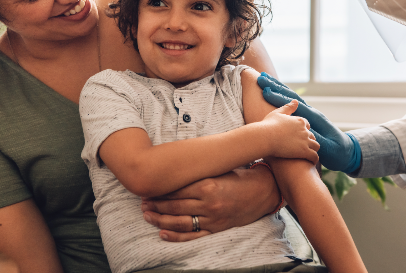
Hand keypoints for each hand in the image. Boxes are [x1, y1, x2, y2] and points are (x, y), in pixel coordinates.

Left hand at [140, 167, 279, 241]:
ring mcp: (213, 218)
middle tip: (143, 203)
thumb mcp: (218, 169)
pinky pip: (194, 235)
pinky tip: (163, 233)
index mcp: (208, 185)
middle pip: (175, 206)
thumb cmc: (238, 176)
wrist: (262, 191)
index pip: (176, 190)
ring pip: (180, 222)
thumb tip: (175, 169)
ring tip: (147, 215)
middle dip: (156, 205)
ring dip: (161, 220)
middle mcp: (209, 203)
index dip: (160, 191)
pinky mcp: (217, 228)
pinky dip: (176, 236)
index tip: (148, 189)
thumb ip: (198, 171)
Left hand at [257, 72, 360, 173]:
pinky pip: (302, 117)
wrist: (342, 152)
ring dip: (281, 94)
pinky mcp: (317, 124)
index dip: (277, 89)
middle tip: (261, 77)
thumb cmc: (323, 144)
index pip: (290, 98)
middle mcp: (310, 111)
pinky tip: (283, 108)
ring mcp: (314, 117)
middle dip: (276, 86)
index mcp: (307, 112)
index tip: (263, 81)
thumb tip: (283, 122)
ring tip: (266, 86)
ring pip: (296, 102)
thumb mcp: (308, 133)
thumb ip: (298, 127)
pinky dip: (293, 113)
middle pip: (290, 96)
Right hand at [261, 100, 319, 163]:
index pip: (307, 125)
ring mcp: (305, 141)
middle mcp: (305, 130)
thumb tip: (296, 101)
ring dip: (313, 149)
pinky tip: (311, 162)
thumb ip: (288, 107)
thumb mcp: (278, 113)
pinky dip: (314, 159)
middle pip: (312, 136)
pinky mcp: (304, 151)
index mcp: (299, 120)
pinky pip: (314, 156)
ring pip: (316, 146)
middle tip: (303, 146)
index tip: (299, 135)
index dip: (303, 130)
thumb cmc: (268, 125)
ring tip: (309, 154)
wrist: (264, 137)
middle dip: (309, 140)